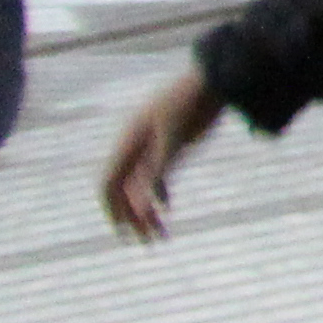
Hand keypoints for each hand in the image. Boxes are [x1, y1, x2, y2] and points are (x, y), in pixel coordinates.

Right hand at [98, 67, 224, 239]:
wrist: (213, 81)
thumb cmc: (190, 104)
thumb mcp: (174, 137)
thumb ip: (159, 168)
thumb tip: (145, 201)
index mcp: (128, 144)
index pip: (109, 183)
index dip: (112, 209)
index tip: (123, 232)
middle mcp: (135, 148)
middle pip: (125, 190)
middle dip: (133, 217)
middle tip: (148, 241)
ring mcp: (152, 148)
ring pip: (142, 185)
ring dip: (148, 210)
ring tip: (159, 234)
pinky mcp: (170, 146)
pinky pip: (156, 176)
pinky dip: (158, 193)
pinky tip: (165, 208)